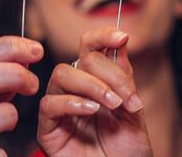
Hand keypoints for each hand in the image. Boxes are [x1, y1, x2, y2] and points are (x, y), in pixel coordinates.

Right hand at [37, 27, 151, 156]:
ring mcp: (60, 108)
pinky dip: (72, 102)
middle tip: (126, 97)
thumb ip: (125, 78)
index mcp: (95, 81)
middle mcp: (75, 90)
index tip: (123, 37)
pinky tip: (92, 111)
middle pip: (79, 59)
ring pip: (61, 75)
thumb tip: (120, 41)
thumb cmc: (127, 151)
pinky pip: (49, 104)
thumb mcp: (133, 110)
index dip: (102, 36)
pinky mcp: (48, 130)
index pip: (89, 47)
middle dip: (108, 73)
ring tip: (112, 105)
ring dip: (91, 85)